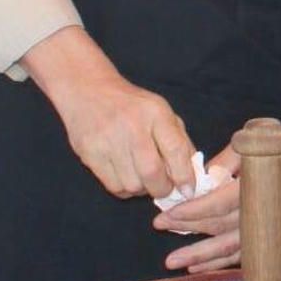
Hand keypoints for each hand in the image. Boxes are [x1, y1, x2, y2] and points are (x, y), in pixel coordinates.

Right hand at [26, 27, 194, 198]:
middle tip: (165, 189)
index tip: (189, 189)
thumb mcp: (161, 112)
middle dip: (163, 189)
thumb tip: (192, 173)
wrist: (87, 91)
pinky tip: (127, 176)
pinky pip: (113, 186)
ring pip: (132, 184)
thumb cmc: (132, 105)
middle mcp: (132, 126)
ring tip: (143, 178)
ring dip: (143, 189)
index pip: (175, 149)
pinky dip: (125, 189)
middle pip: (152, 172)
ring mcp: (108, 141)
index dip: (185, 175)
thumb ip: (179, 140)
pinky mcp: (89, 153)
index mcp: (156, 113)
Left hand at [154, 111, 280, 271]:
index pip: (223, 202)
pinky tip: (198, 267)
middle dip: (189, 229)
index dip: (195, 209)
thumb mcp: (255, 142)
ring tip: (174, 262)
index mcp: (264, 182)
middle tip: (160, 227)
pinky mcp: (270, 234)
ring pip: (233, 246)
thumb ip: (227, 160)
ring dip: (202, 256)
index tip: (169, 213)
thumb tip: (200, 179)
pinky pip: (244, 253)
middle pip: (223, 226)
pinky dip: (220, 262)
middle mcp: (267, 208)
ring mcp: (270, 224)